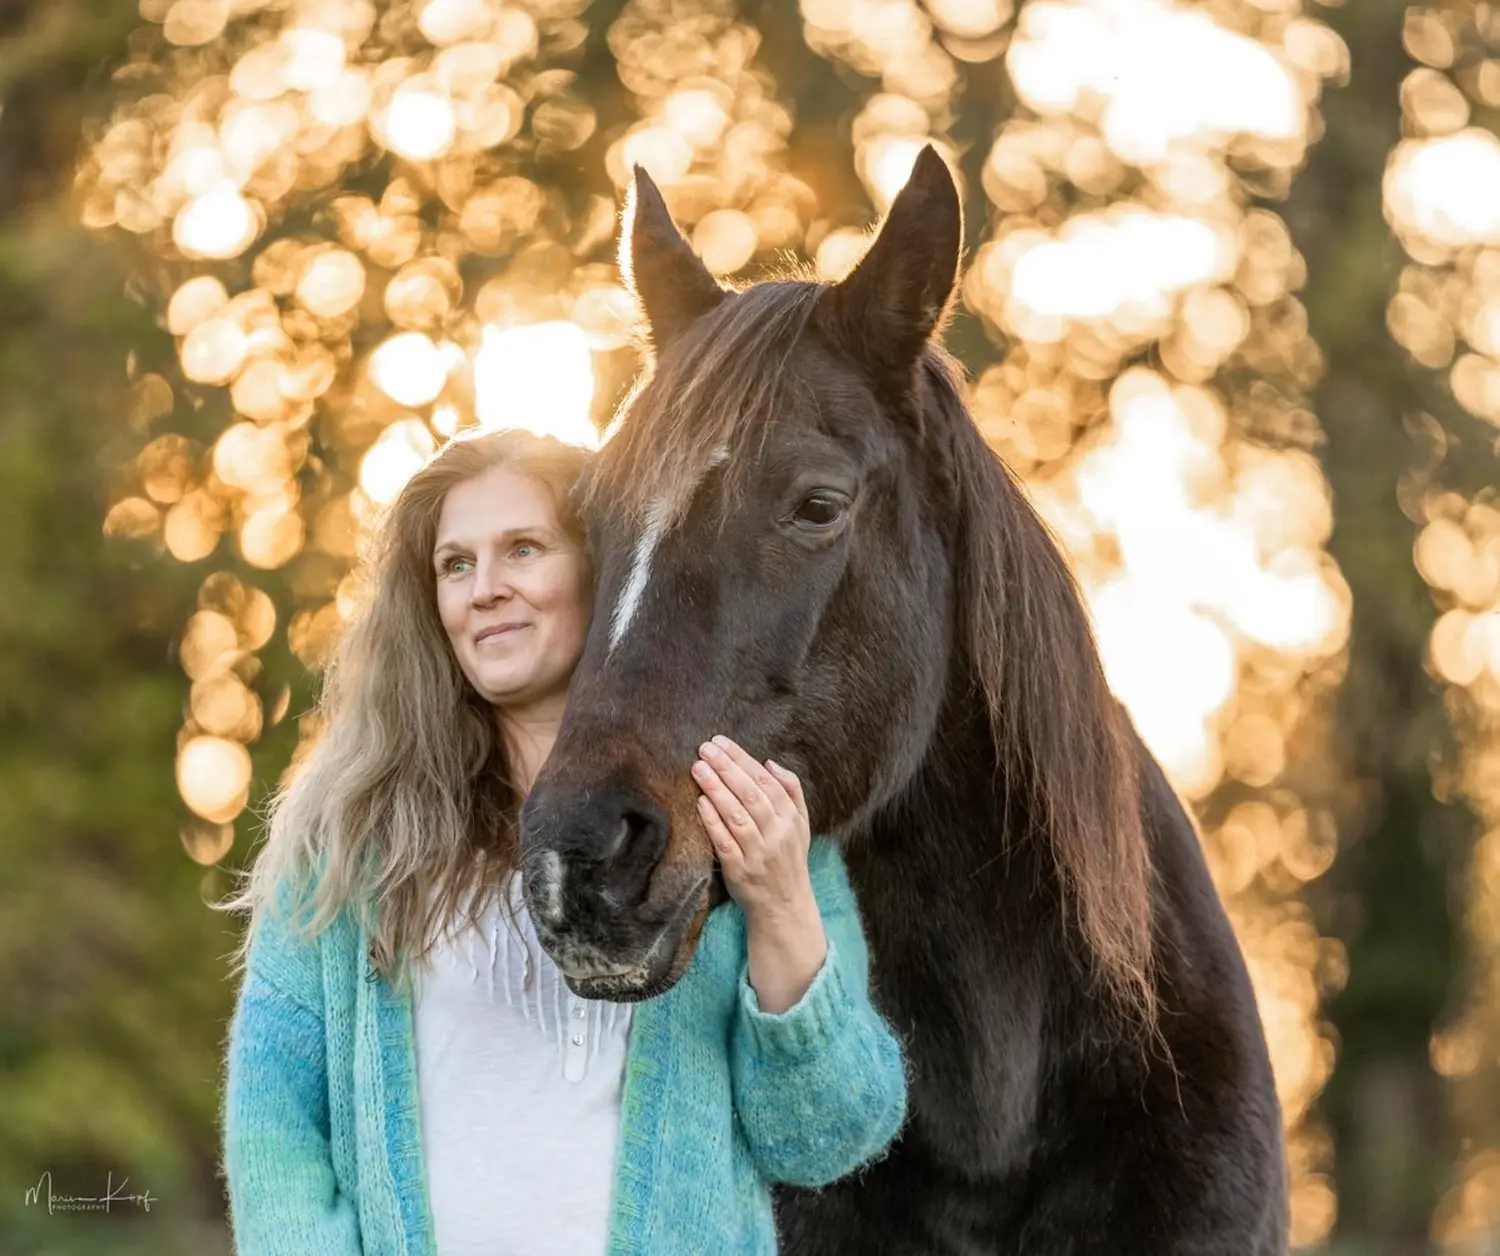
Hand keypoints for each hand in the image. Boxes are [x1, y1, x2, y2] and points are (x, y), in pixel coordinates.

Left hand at [692, 734, 826, 1012]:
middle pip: (751, 795)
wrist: (784, 905)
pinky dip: (713, 821)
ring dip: (717, 789)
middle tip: (705, 748)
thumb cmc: (788, 859)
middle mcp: (777, 834)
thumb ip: (791, 791)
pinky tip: (701, 802)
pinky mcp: (740, 870)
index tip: (722, 742)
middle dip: (727, 768)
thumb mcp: (801, 825)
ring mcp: (758, 853)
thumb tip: (769, 763)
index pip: (766, 782)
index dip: (742, 760)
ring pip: (737, 816)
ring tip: (698, 767)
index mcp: (791, 819)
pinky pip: (725, 842)